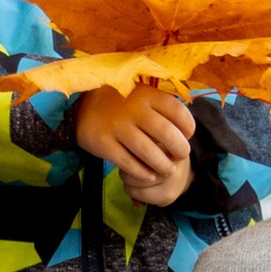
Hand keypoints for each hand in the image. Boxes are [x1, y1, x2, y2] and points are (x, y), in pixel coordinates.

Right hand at [75, 87, 197, 208]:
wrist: (82, 107)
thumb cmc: (121, 103)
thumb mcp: (141, 95)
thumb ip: (162, 107)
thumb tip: (186, 130)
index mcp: (146, 95)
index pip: (177, 111)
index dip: (188, 126)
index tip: (188, 135)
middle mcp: (133, 109)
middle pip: (166, 134)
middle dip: (180, 150)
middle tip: (181, 156)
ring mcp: (118, 127)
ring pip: (149, 152)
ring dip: (163, 166)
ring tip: (168, 170)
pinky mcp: (104, 144)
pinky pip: (128, 163)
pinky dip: (142, 173)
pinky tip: (149, 176)